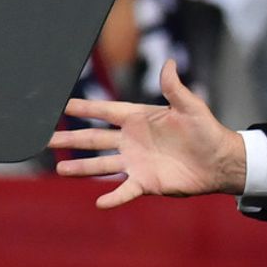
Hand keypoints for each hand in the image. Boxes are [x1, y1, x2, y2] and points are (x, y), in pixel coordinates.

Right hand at [48, 60, 247, 208]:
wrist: (221, 161)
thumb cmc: (207, 131)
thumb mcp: (190, 107)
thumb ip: (175, 88)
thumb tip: (170, 63)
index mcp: (140, 119)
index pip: (106, 112)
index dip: (85, 108)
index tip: (62, 105)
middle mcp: (133, 141)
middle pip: (95, 139)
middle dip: (71, 139)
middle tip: (46, 138)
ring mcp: (137, 162)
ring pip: (102, 165)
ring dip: (82, 167)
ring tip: (60, 168)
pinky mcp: (147, 182)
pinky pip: (125, 190)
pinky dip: (114, 197)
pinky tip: (99, 203)